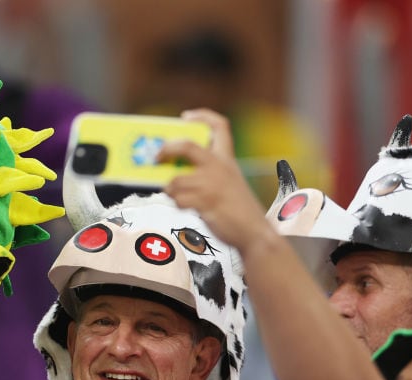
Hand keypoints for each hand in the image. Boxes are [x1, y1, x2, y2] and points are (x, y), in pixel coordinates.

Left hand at [159, 109, 269, 253]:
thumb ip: (207, 172)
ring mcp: (211, 184)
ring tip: (177, 195)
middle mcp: (219, 167)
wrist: (254, 231)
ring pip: (176, 179)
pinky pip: (178, 199)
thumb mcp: (229, 181)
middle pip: (187, 146)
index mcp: (227, 159)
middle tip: (157, 156)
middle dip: (166, 149)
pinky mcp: (205, 202)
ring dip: (170, 189)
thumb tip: (172, 172)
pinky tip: (186, 207)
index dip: (202, 116)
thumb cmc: (238, 209)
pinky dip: (177, 203)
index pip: (219, 126)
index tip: (186, 117)